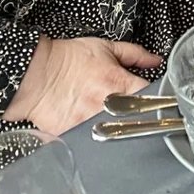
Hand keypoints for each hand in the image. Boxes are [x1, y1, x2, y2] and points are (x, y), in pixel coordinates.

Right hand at [3, 36, 161, 133]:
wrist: (34, 73)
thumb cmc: (67, 59)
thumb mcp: (105, 47)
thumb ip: (134, 54)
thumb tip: (155, 60)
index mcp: (119, 83)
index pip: (152, 97)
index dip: (159, 100)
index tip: (158, 103)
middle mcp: (108, 106)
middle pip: (137, 121)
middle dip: (139, 120)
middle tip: (135, 117)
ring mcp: (92, 124)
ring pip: (116, 136)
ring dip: (118, 132)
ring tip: (111, 126)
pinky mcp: (75, 138)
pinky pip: (92, 146)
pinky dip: (96, 142)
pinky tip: (94, 135)